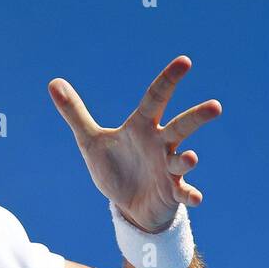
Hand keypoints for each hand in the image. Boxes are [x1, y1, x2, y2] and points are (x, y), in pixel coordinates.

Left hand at [49, 55, 220, 232]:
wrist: (127, 206)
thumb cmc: (115, 168)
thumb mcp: (91, 141)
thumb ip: (75, 113)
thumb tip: (53, 83)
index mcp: (143, 127)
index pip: (156, 98)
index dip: (169, 80)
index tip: (184, 62)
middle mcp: (161, 144)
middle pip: (181, 126)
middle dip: (197, 117)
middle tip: (215, 107)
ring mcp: (169, 169)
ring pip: (183, 160)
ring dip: (187, 160)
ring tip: (191, 158)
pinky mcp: (172, 192)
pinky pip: (183, 192)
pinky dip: (189, 195)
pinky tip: (196, 198)